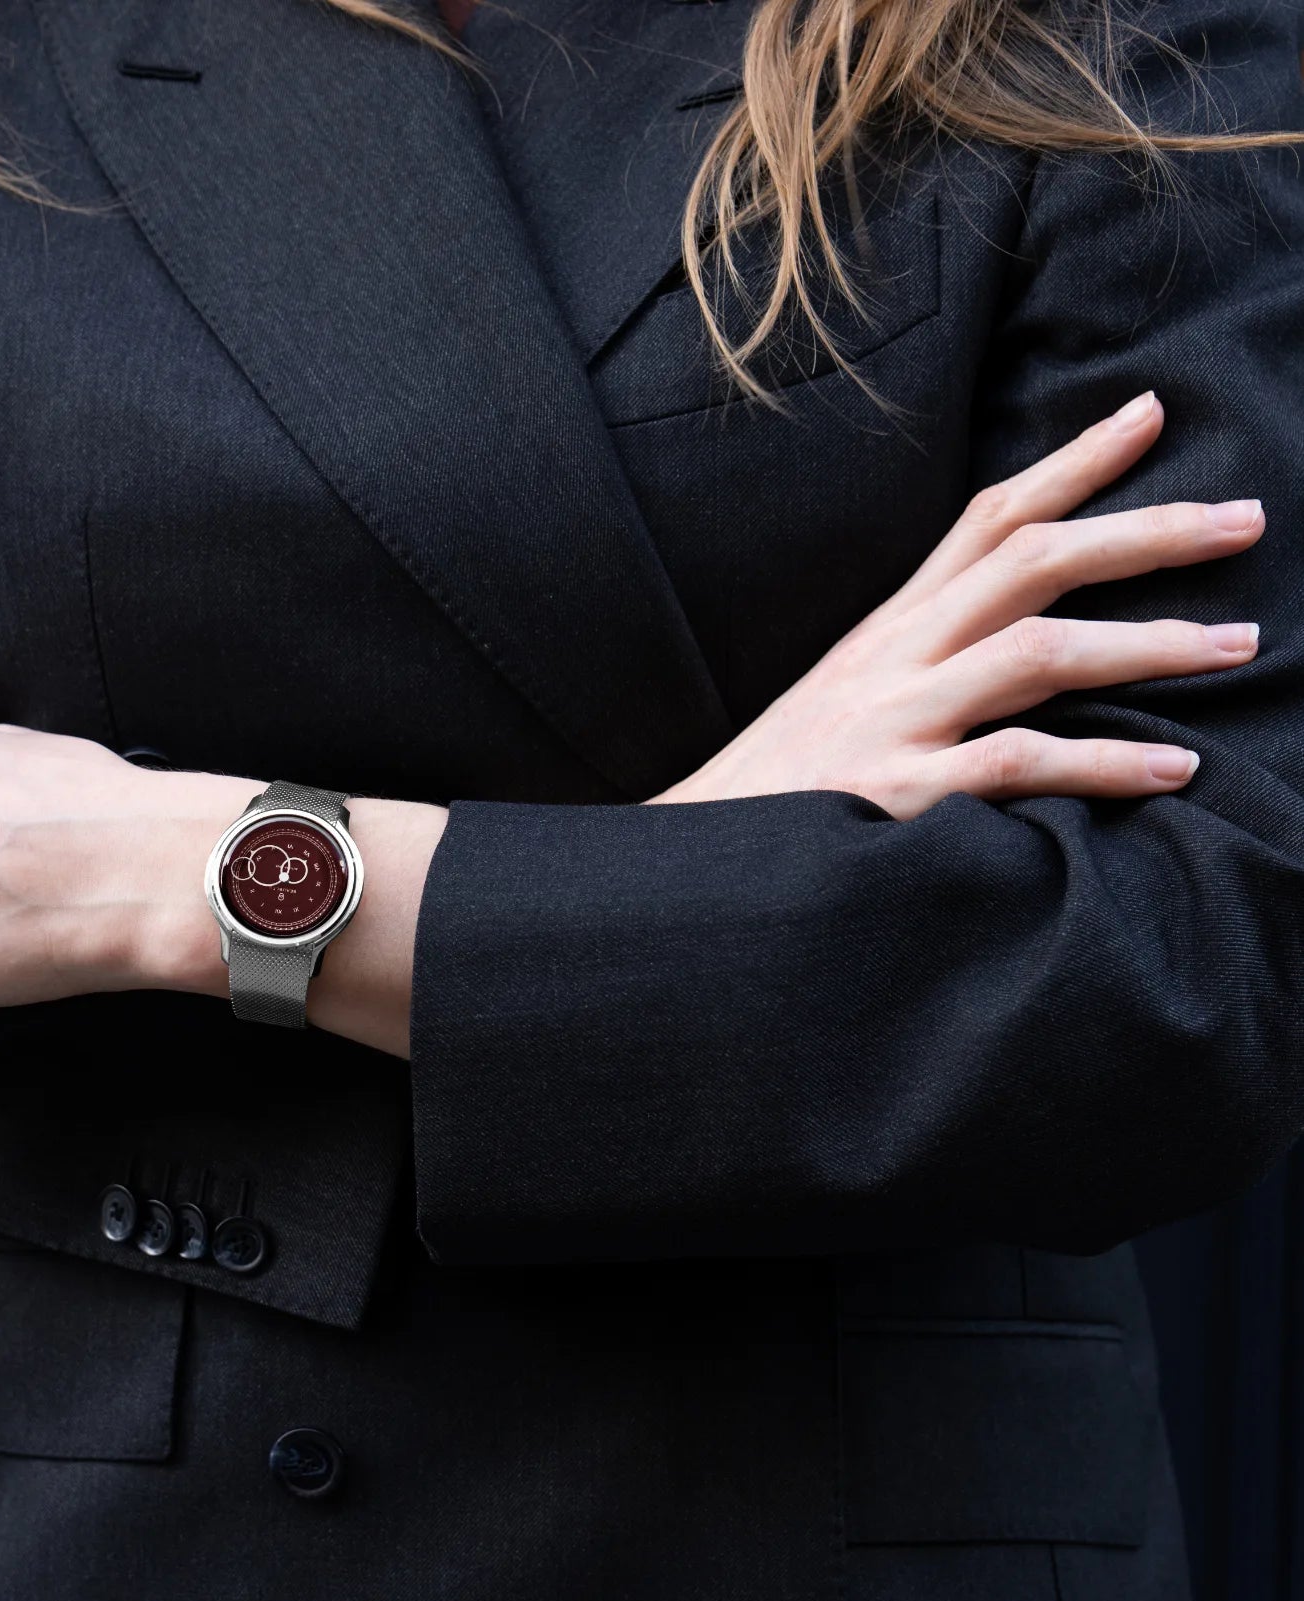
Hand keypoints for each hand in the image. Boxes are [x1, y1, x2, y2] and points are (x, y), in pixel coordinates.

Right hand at [649, 391, 1263, 818]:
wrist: (684, 859)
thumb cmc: (775, 789)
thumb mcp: (841, 702)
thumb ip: (918, 664)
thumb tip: (1010, 640)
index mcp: (885, 631)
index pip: (981, 520)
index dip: (1069, 462)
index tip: (1150, 412)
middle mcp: (892, 657)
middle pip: (1027, 559)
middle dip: (1144, 529)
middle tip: (1245, 515)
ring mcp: (892, 720)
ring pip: (1036, 649)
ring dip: (1148, 641)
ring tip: (1238, 643)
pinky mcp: (892, 791)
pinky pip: (1015, 765)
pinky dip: (1102, 763)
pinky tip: (1173, 768)